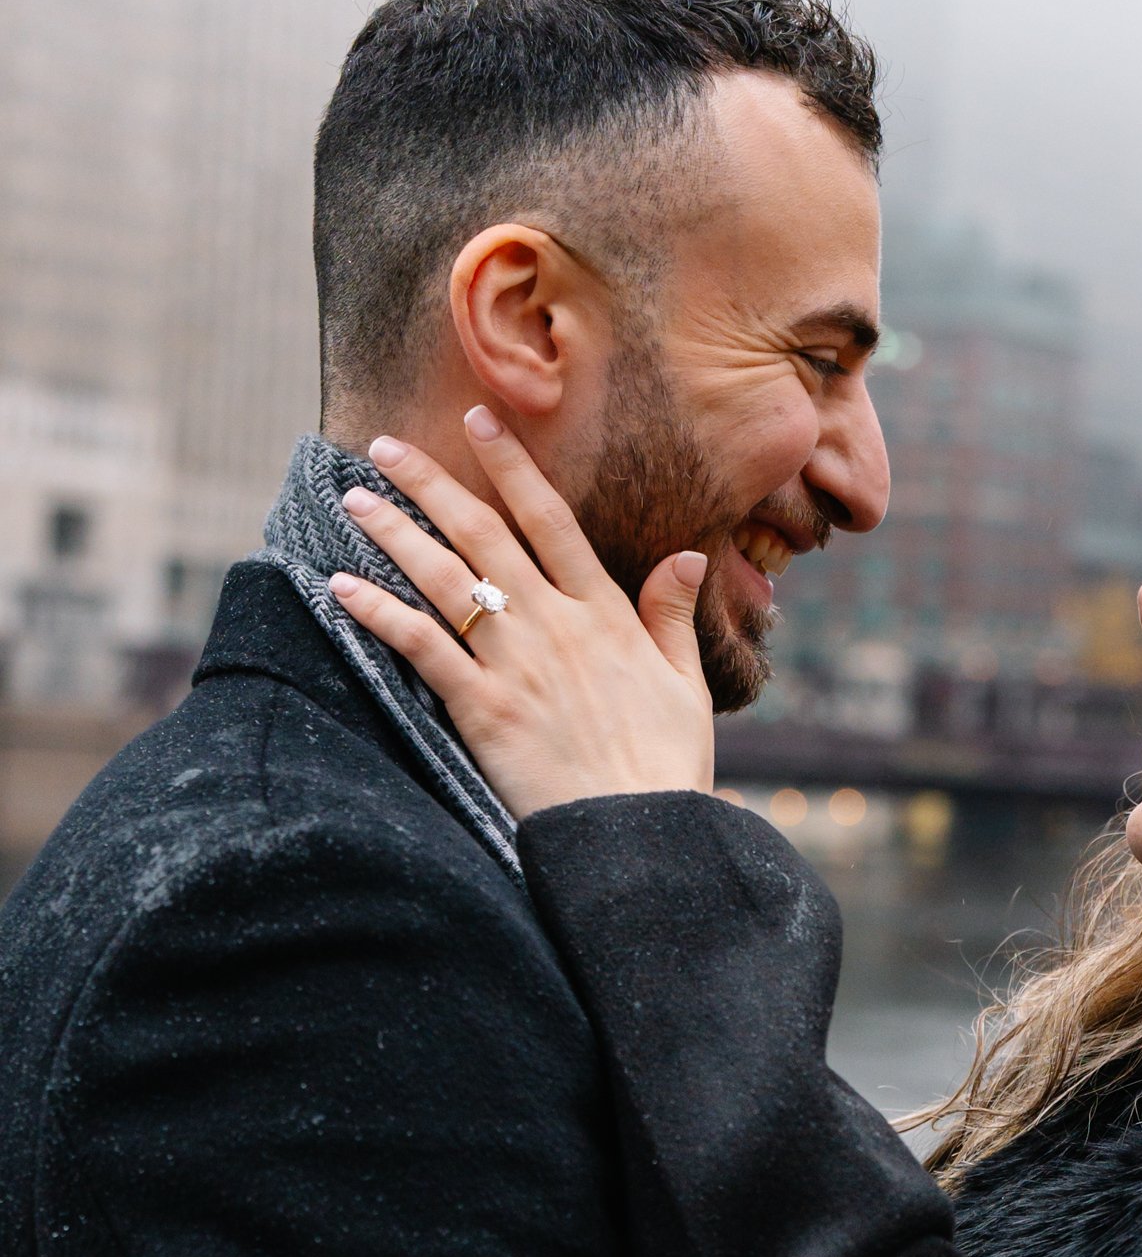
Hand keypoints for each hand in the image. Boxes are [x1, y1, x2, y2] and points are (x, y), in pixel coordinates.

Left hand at [325, 411, 715, 820]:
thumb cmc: (666, 768)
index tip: (478, 420)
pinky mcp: (482, 709)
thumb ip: (672, 615)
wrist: (638, 836)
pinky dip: (378, 613)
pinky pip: (421, 647)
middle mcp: (555, 626)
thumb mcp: (685, 684)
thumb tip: (683, 555)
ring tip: (354, 498)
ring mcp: (515, 665)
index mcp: (606, 615)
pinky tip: (341, 586)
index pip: (551, 520)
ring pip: (445, 579)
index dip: (511, 466)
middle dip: (431, 484)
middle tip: (384, 445)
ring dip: (394, 533)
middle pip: (485, 535)